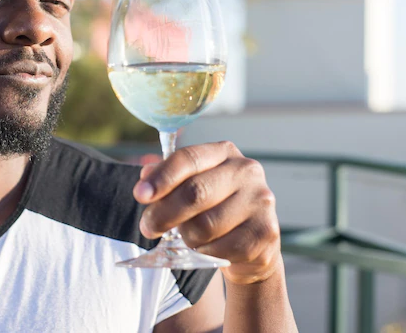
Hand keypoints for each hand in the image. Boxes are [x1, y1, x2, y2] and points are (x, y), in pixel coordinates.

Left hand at [133, 141, 282, 284]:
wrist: (252, 243)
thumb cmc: (214, 208)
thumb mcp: (191, 186)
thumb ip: (167, 178)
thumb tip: (145, 177)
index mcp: (224, 152)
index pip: (188, 158)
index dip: (161, 177)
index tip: (139, 194)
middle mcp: (247, 171)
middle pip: (194, 193)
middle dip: (163, 213)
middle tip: (147, 228)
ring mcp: (260, 201)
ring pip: (205, 225)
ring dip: (186, 237)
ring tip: (185, 238)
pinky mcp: (266, 232)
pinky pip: (220, 249)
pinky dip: (205, 253)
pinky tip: (206, 249)